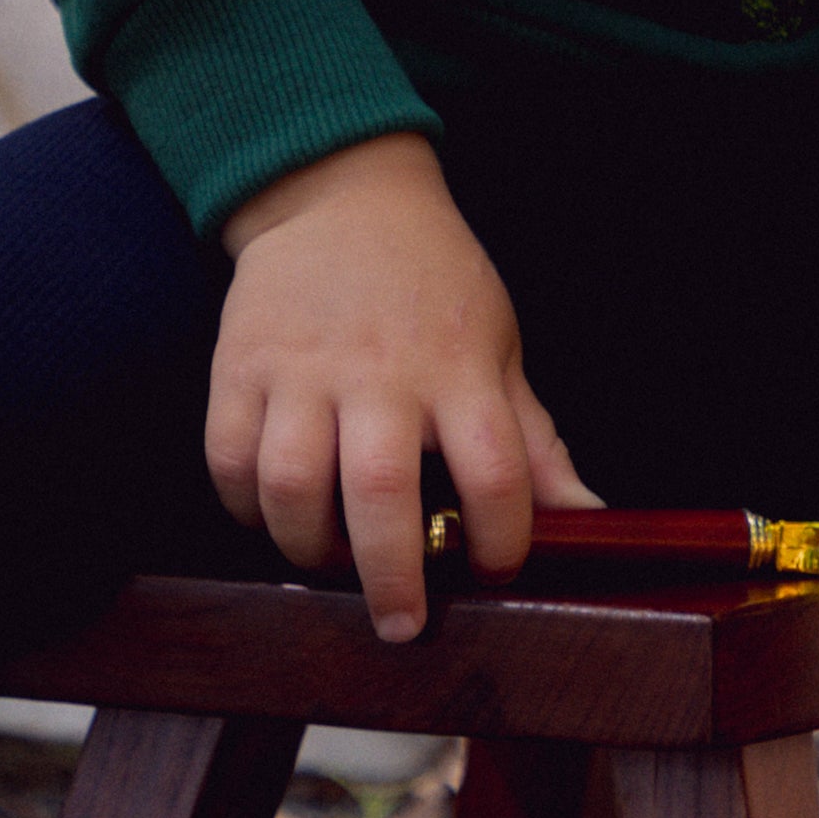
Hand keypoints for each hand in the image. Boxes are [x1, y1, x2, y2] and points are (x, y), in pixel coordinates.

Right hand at [207, 133, 598, 644]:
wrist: (339, 194)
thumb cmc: (432, 282)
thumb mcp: (499, 347)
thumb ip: (534, 443)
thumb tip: (589, 520)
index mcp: (459, 367)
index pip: (495, 472)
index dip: (501, 542)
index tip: (494, 571)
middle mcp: (380, 371)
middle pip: (383, 492)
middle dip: (392, 577)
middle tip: (401, 623)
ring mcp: (303, 369)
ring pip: (291, 484)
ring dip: (310, 548)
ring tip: (333, 563)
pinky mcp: (240, 366)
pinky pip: (229, 460)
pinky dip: (246, 509)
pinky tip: (275, 517)